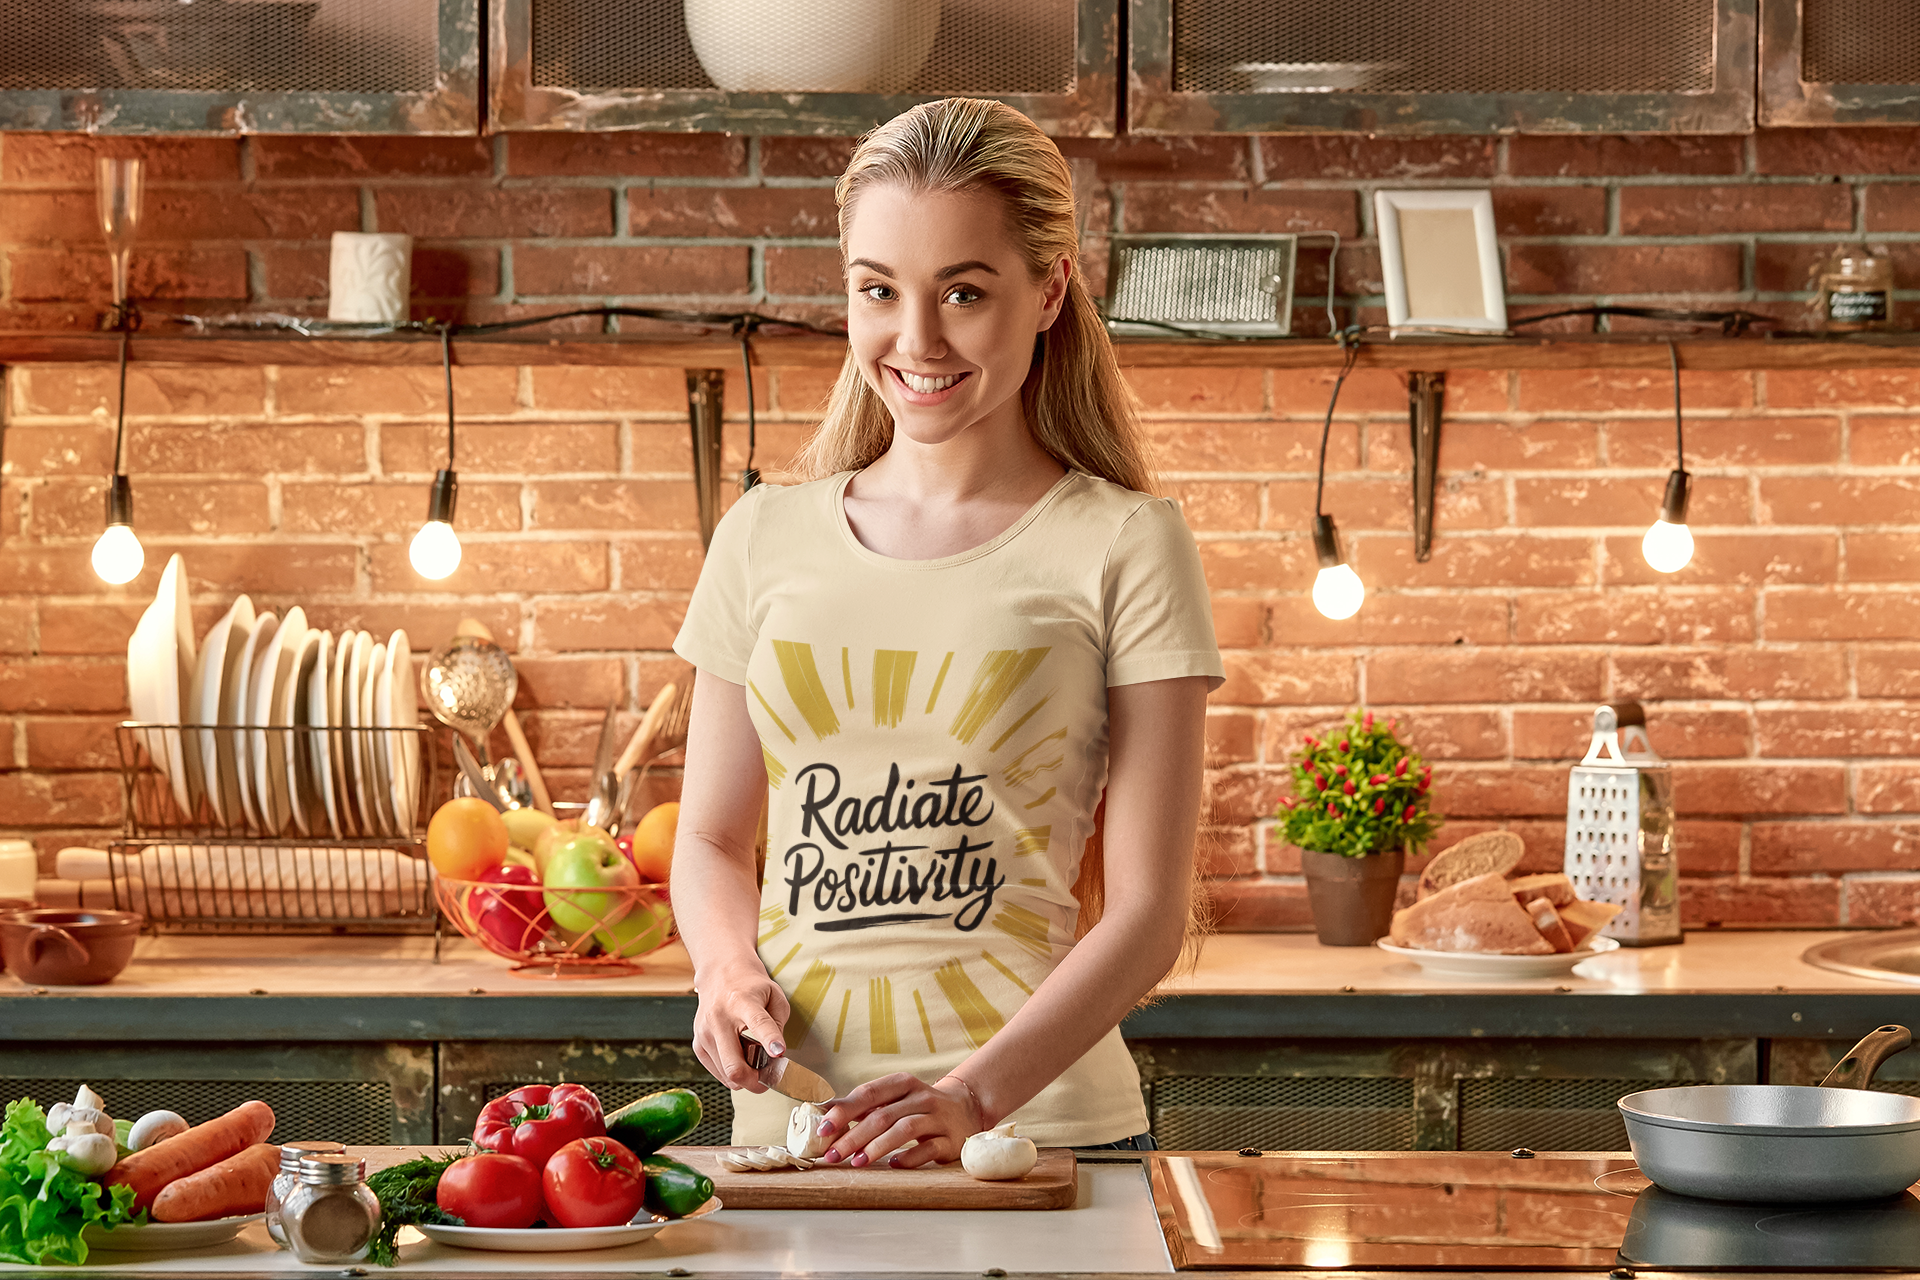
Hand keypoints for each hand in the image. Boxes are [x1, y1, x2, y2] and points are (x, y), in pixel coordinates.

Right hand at [691, 965, 790, 1091]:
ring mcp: (705, 1033)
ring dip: (745, 1077)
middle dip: (754, 1082)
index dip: (770, 1040)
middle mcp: (719, 1018)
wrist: (719, 975)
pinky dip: (732, 1073)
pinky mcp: (698, 1045)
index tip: (778, 1052)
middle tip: (767, 1080)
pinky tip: (739, 1058)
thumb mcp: (775, 996)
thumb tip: (774, 1056)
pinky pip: (718, 1072)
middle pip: (734, 1064)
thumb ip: (778, 1025)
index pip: (758, 1023)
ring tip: (754, 1062)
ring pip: (726, 1074)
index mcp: (743, 1002)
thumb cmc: (751, 987)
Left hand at [816, 1073, 983, 1168]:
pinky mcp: (950, 1139)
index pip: (868, 1093)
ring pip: (904, 1130)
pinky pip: (929, 1149)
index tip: (823, 1130)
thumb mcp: (893, 1098)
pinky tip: (894, 1165)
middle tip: (832, 1155)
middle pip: (882, 1115)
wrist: (966, 1107)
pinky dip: (910, 1157)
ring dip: (877, 1147)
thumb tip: (822, 1113)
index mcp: (902, 1083)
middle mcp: (921, 1097)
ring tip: (856, 1162)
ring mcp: (938, 1118)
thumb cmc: (917, 1105)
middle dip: (854, 1136)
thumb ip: (861, 1105)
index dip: (844, 1111)